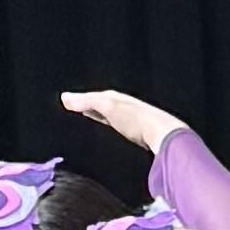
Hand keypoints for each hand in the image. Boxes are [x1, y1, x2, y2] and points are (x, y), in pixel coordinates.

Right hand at [60, 88, 174, 156]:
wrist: (164, 133)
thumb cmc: (136, 119)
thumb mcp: (107, 106)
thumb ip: (86, 102)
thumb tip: (64, 98)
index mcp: (117, 97)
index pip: (94, 96)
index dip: (81, 100)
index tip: (69, 102)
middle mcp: (125, 104)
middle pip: (104, 103)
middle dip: (92, 105)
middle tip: (78, 107)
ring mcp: (134, 117)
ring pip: (113, 114)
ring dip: (102, 114)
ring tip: (92, 117)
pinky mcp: (140, 131)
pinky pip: (121, 125)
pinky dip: (112, 124)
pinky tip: (114, 131)